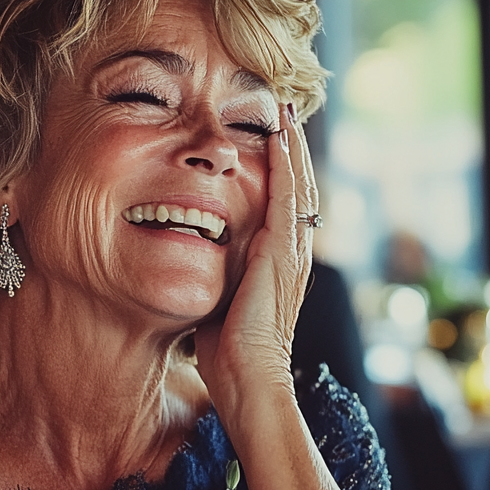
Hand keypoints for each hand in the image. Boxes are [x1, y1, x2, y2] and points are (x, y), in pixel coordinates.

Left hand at [195, 103, 317, 414]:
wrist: (247, 380)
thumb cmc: (226, 351)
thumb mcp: (219, 300)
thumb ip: (216, 274)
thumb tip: (191, 259)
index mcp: (279, 262)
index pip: (284, 205)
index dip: (280, 171)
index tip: (268, 137)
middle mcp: (293, 252)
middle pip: (298, 187)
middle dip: (290, 148)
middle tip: (282, 109)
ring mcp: (293, 252)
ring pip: (298, 186)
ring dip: (291, 146)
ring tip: (283, 111)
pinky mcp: (282, 255)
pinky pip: (288, 199)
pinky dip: (286, 166)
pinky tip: (280, 137)